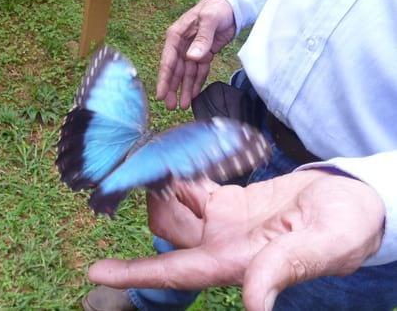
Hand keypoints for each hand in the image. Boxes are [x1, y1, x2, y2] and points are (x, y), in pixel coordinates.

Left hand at [88, 171, 384, 310]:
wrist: (353, 203)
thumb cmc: (346, 227)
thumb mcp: (324, 246)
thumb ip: (287, 268)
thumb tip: (256, 305)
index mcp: (237, 261)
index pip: (176, 272)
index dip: (135, 273)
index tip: (95, 271)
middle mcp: (221, 245)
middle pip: (167, 228)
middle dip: (152, 199)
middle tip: (147, 163)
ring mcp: (223, 223)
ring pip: (175, 205)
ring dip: (165, 182)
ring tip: (165, 153)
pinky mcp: (229, 203)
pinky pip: (193, 189)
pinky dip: (183, 174)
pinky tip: (183, 157)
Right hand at [157, 0, 235, 109]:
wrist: (230, 6)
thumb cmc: (216, 8)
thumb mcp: (209, 20)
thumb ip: (202, 39)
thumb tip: (191, 57)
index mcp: (176, 35)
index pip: (168, 60)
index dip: (164, 79)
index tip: (161, 94)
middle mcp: (182, 45)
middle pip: (175, 71)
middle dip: (172, 88)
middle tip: (170, 106)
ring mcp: (192, 51)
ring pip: (186, 74)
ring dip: (184, 89)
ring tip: (183, 106)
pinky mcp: (204, 55)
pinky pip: (199, 72)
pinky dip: (197, 83)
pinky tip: (194, 95)